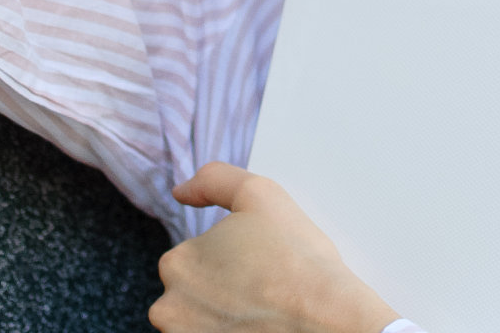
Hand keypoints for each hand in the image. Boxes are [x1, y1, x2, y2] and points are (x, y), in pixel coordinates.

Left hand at [149, 162, 399, 332]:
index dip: (230, 262)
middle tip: (262, 293)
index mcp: (178, 263)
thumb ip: (214, 180)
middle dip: (221, 295)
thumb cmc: (298, 263)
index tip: (258, 269)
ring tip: (263, 317)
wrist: (330, 324)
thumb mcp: (260, 195)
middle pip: (193, 297)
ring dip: (223, 321)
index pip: (194, 261)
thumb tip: (181, 191)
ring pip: (200, 324)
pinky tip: (259, 331)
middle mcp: (169, 308)